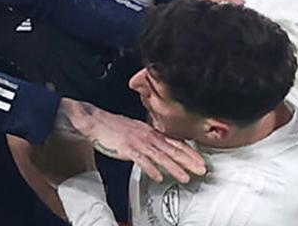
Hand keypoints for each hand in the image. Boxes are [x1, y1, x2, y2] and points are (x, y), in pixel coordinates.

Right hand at [0, 5, 112, 99]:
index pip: (82, 55)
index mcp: (62, 39)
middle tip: (93, 91)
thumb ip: (63, 41)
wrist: (8, 27)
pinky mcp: (29, 66)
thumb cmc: (29, 27)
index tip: (102, 74)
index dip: (93, 66)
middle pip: (74, 70)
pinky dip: (46, 90)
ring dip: (70, 90)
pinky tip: (52, 98)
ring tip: (78, 99)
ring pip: (60, 78)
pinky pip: (40, 81)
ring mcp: (42, 59)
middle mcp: (55, 50)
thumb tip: (76, 52)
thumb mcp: (52, 30)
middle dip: (85, 82)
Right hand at [57, 100, 206, 183]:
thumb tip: (161, 146)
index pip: (175, 142)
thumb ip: (150, 139)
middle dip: (189, 161)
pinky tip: (158, 177)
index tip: (201, 160)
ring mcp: (138, 142)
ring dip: (174, 168)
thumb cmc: (114, 126)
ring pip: (161, 156)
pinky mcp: (127, 148)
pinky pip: (142, 160)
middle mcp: (148, 135)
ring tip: (185, 177)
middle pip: (173, 150)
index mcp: (151, 131)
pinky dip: (151, 169)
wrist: (95, 120)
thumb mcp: (137, 130)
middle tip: (201, 170)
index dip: (190, 152)